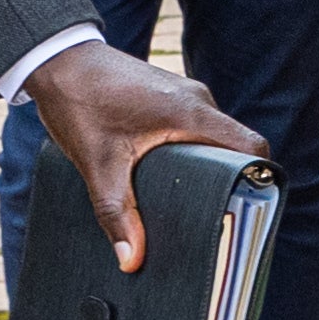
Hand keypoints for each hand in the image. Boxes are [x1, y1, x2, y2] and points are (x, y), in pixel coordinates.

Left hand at [24, 41, 261, 269]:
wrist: (57, 59)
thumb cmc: (79, 102)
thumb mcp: (98, 165)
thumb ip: (116, 213)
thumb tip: (131, 259)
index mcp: (191, 113)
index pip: (252, 147)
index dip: (261, 180)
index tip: (250, 212)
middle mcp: (197, 101)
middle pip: (235, 148)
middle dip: (231, 183)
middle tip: (218, 220)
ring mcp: (185, 96)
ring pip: (213, 140)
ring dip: (208, 168)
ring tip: (193, 205)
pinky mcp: (170, 97)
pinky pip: (195, 130)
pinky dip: (192, 154)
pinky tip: (171, 179)